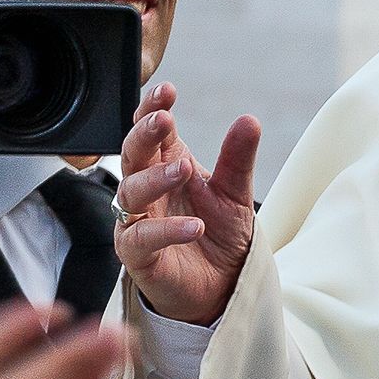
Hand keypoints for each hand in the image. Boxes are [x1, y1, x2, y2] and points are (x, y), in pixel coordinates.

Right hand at [114, 81, 261, 325]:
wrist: (221, 287)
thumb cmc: (219, 235)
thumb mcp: (235, 193)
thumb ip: (237, 159)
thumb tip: (249, 120)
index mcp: (165, 167)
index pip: (150, 132)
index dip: (152, 109)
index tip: (166, 91)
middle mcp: (146, 192)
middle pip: (132, 155)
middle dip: (143, 134)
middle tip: (163, 119)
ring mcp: (138, 222)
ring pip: (130, 193)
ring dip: (156, 178)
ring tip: (184, 169)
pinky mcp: (138, 256)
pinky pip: (142, 239)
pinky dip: (167, 231)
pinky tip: (194, 226)